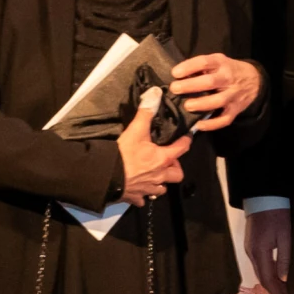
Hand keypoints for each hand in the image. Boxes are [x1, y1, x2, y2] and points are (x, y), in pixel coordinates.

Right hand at [116, 89, 190, 205]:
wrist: (106, 176)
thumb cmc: (124, 154)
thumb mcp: (136, 130)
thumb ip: (146, 112)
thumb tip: (155, 94)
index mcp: (163, 159)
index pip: (182, 148)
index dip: (186, 141)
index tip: (187, 137)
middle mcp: (159, 175)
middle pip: (177, 174)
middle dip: (175, 168)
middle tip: (168, 160)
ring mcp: (148, 189)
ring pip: (162, 189)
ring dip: (161, 182)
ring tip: (155, 175)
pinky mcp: (135, 197)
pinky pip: (143, 199)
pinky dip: (143, 196)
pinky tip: (139, 190)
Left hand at [171, 52, 260, 131]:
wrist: (254, 80)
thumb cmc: (228, 70)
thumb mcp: (217, 61)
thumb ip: (201, 67)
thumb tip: (179, 76)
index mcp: (221, 63)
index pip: (204, 62)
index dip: (189, 67)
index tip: (175, 73)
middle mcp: (228, 78)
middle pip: (210, 82)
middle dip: (191, 86)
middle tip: (175, 89)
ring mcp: (233, 95)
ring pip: (218, 101)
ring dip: (201, 104)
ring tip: (187, 106)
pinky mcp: (235, 110)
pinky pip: (224, 119)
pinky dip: (212, 124)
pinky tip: (199, 125)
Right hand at [243, 207, 291, 293]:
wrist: (262, 198)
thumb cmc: (276, 215)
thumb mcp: (284, 236)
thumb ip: (283, 258)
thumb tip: (283, 279)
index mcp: (259, 252)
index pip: (268, 280)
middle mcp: (251, 254)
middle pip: (262, 279)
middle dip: (274, 292)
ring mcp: (249, 250)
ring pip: (260, 273)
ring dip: (271, 284)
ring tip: (284, 292)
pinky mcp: (251, 246)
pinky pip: (259, 265)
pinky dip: (268, 274)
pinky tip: (276, 277)